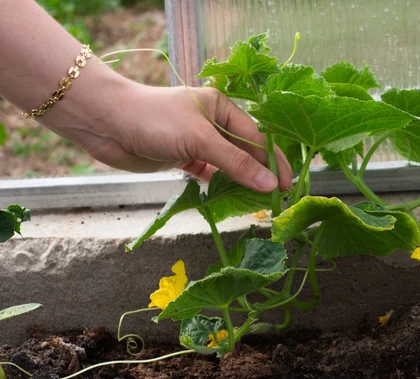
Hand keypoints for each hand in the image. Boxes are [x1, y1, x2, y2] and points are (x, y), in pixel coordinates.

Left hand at [52, 79, 291, 192]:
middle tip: (277, 198)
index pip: (257, 137)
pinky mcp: (183, 157)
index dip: (273, 162)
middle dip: (260, 173)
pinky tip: (232, 200)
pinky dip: (220, 186)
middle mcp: (213, 122)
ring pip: (228, 164)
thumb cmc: (156, 120)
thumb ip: (235, 163)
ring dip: (241, 182)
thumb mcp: (200, 139)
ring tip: (258, 203)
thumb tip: (269, 184)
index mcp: (222, 107)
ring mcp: (198, 141)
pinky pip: (210, 173)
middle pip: (245, 151)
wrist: (106, 123)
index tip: (287, 185)